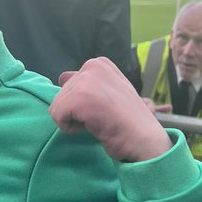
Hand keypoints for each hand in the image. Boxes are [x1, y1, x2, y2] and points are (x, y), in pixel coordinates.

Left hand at [50, 58, 171, 161]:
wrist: (144, 138)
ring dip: (75, 120)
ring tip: (99, 121)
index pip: (70, 83)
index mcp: (99, 63)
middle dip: (77, 111)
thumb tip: (62, 78)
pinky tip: (93, 126)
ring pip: (57, 106)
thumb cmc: (128, 120)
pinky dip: (71, 128)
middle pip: (62, 94)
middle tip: (103, 116)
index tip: (104, 108)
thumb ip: (87, 84)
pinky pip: (57, 116)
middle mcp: (92, 65)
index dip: (83, 102)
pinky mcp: (78, 97)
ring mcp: (85, 80)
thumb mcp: (109, 91)